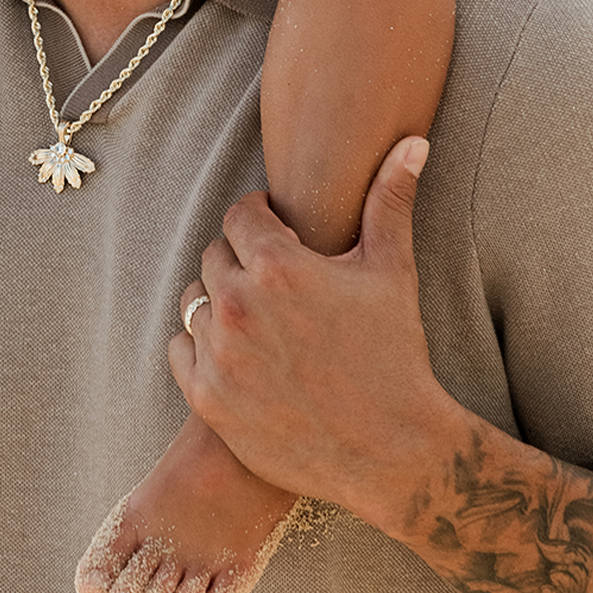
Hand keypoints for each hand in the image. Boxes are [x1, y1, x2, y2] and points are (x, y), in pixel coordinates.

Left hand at [168, 136, 447, 527]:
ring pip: (195, 302)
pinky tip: (243, 356)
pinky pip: (180, 350)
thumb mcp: (393, 271)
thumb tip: (412, 141)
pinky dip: (203, 349)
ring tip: (260, 321)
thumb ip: (391, 199)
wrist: (393, 451)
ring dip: (219, 304)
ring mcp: (218, 355)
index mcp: (278, 266)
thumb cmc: (397, 354)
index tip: (282, 237)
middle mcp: (238, 306)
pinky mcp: (207, 399)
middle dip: (243, 263)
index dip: (263, 223)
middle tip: (277, 286)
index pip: (240, 216)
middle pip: (215, 256)